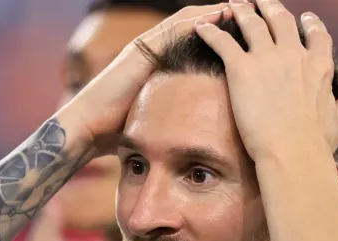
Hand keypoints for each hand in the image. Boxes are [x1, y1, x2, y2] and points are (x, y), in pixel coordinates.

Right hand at [61, 3, 231, 154]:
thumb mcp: (156, 117)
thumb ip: (173, 112)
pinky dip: (196, 20)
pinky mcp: (139, 53)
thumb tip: (197, 130)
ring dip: (213, 11)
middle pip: (193, 23)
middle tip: (250, 9)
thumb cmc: (117, 131)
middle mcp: (152, 50)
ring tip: (240, 6)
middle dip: (221, 15)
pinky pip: (172, 30)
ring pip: (186, 20)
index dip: (220, 31)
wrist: (87, 130)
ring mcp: (144, 48)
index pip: (195, 38)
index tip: (247, 29)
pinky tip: (218, 14)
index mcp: (159, 64)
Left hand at [194, 0, 337, 161]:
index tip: (305, 18)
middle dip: (270, 7)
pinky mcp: (242, 68)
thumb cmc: (315, 144)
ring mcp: (267, 58)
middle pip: (281, 20)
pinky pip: (223, 42)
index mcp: (319, 67)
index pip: (317, 36)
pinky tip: (201, 27)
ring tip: (234, 4)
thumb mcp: (337, 126)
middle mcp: (294, 55)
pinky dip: (211, 32)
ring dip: (242, 11)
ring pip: (252, 24)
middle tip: (261, 2)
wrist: (292, 152)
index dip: (310, 24)